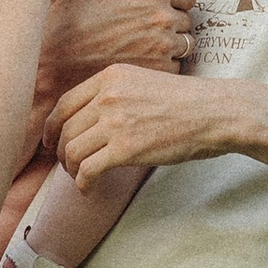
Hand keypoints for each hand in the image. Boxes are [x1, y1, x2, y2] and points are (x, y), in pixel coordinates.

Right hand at [31, 0, 195, 110]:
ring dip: (169, 48)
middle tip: (149, 31)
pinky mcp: (157, 71)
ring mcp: (162, 46)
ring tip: (145, 49)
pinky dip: (161, 68)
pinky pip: (173, 69)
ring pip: (183, 47)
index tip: (165, 9)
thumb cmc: (75, 12)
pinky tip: (140, 64)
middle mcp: (163, 17)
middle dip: (171, 25)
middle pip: (186, 22)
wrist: (56, 54)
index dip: (176, 3)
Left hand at [51, 59, 255, 184]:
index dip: (51, 126)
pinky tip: (89, 189)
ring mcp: (116, 122)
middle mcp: (108, 96)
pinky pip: (88, 170)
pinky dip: (83, 183)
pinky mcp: (126, 149)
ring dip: (71, 169)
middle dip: (61, 151)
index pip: (65, 103)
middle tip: (68, 165)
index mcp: (110, 77)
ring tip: (81, 177)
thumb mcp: (143, 82)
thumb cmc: (187, 102)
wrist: (216, 112)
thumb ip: (114, 94)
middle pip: (65, 129)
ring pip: (72, 151)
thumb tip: (88, 121)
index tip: (51, 141)